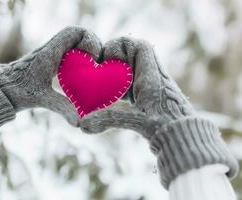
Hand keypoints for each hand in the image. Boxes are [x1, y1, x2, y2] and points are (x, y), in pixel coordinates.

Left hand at [0, 26, 101, 125]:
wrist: (0, 87)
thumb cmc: (18, 91)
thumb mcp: (42, 99)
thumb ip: (63, 108)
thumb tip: (80, 124)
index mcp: (50, 52)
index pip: (75, 32)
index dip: (90, 40)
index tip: (94, 58)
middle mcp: (51, 48)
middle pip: (77, 35)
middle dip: (91, 45)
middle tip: (96, 63)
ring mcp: (50, 52)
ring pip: (73, 42)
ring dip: (85, 51)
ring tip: (92, 67)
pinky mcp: (49, 59)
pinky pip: (68, 50)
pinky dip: (78, 57)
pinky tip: (81, 74)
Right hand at [80, 37, 237, 188]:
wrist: (184, 136)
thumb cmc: (165, 127)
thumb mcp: (134, 120)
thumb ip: (108, 119)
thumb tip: (83, 125)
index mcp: (152, 75)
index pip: (141, 46)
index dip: (122, 45)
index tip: (109, 58)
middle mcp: (154, 76)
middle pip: (136, 54)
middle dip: (117, 60)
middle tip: (105, 72)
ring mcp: (153, 84)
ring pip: (134, 68)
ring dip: (119, 73)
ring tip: (108, 86)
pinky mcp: (151, 94)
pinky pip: (135, 81)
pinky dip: (123, 85)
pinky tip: (116, 98)